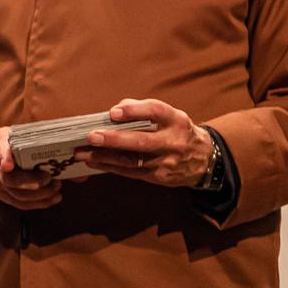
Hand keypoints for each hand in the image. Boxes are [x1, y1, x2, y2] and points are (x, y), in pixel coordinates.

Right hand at [0, 126, 62, 210]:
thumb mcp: (9, 133)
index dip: (5, 159)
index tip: (9, 165)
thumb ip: (22, 136)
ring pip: (17, 196)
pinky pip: (20, 203)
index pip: (0, 152)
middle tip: (50, 177)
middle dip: (32, 182)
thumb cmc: (2, 142)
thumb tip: (49, 137)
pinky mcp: (1, 195)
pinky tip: (53, 199)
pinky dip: (39, 203)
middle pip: (10, 180)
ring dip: (40, 195)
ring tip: (56, 188)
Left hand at [75, 98, 214, 186]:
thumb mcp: (170, 116)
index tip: (113, 113)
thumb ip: (143, 109)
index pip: (156, 112)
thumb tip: (115, 112)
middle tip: (91, 136)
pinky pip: (131, 172)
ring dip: (104, 157)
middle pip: (141, 141)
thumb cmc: (177, 131)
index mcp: (176, 121)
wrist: (204, 160)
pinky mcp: (159, 177)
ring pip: (132, 161)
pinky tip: (94, 162)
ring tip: (83, 153)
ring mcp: (166, 162)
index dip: (134, 111)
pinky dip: (110, 167)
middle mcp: (173, 142)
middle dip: (114, 139)